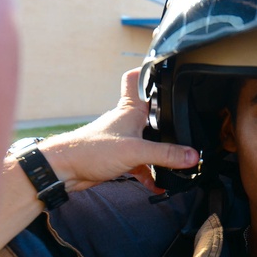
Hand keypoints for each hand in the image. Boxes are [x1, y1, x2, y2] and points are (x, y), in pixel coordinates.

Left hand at [0, 70, 198, 252]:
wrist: (64, 170)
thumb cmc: (91, 150)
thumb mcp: (135, 151)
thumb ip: (165, 154)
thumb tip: (192, 156)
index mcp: (131, 110)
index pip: (137, 79)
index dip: (149, 72)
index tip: (167, 70)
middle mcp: (128, 122)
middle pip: (152, 115)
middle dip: (168, 123)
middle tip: (187, 128)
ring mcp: (124, 140)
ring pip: (149, 143)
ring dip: (161, 154)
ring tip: (179, 165)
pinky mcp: (120, 158)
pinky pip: (142, 165)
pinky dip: (151, 174)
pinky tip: (160, 186)